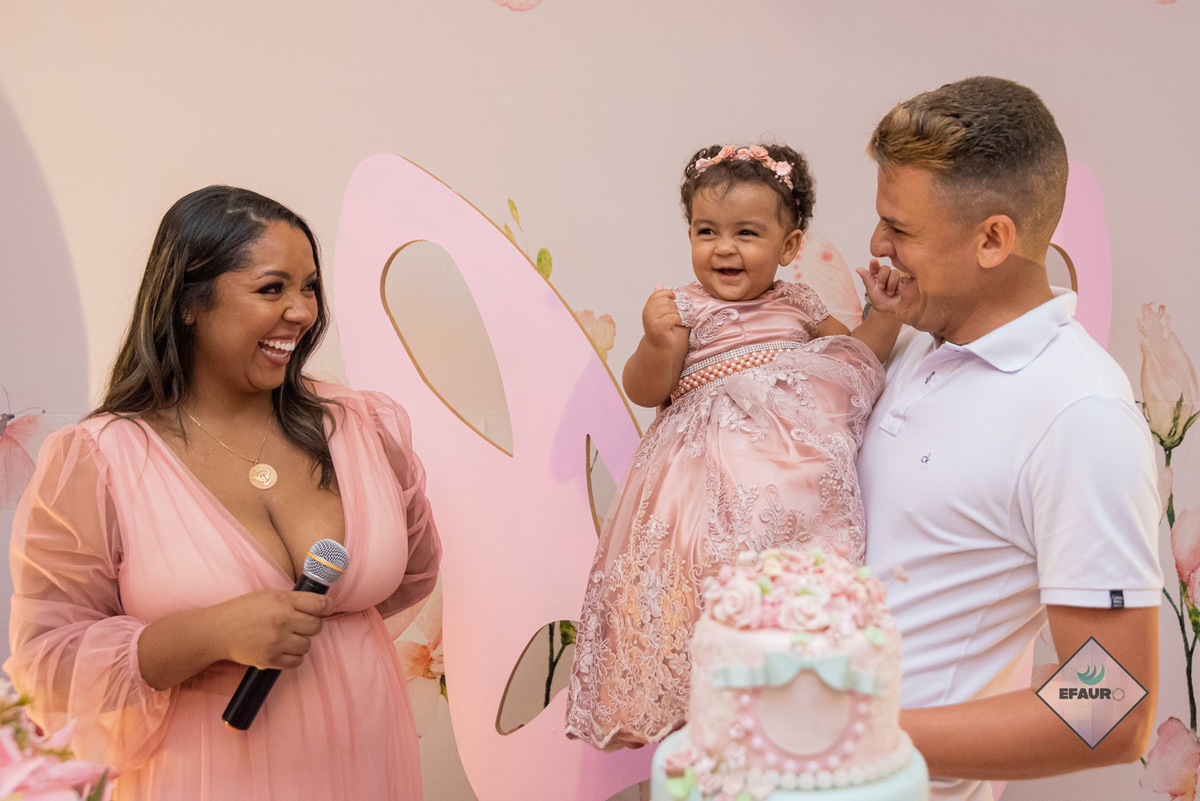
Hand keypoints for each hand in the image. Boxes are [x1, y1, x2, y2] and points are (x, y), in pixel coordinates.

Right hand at [215, 589, 333, 669]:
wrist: (217, 631)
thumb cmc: (242, 610)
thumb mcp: (267, 595)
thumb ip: (291, 599)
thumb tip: (318, 604)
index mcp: (283, 600)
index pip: (320, 604)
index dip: (327, 607)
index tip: (326, 609)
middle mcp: (282, 620)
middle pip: (317, 626)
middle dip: (313, 625)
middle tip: (302, 625)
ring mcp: (276, 641)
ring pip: (307, 645)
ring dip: (302, 642)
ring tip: (289, 638)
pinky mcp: (270, 659)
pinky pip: (296, 661)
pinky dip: (294, 657)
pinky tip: (285, 650)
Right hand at [642, 285, 683, 347]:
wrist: (657, 346)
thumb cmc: (660, 329)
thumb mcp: (659, 312)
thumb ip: (658, 299)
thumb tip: (658, 285)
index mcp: (647, 308)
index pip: (657, 294)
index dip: (668, 293)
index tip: (674, 297)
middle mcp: (647, 313)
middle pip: (665, 301)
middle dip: (674, 307)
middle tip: (673, 314)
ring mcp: (652, 320)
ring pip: (670, 309)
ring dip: (676, 314)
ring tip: (674, 320)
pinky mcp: (659, 327)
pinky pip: (673, 317)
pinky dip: (678, 320)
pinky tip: (676, 324)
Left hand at [856, 259, 902, 315]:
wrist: (892, 309)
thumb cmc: (880, 300)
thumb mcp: (871, 289)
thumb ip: (866, 278)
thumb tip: (857, 268)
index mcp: (876, 274)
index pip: (875, 266)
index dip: (874, 264)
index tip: (873, 261)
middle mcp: (886, 273)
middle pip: (885, 268)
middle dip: (882, 278)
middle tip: (881, 288)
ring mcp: (896, 276)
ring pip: (894, 273)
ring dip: (891, 285)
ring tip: (890, 293)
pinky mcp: (905, 279)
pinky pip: (903, 276)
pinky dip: (900, 284)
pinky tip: (899, 291)